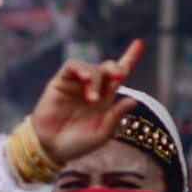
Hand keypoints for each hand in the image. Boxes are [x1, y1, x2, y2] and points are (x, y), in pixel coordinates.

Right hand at [28, 39, 144, 165]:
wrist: (51, 148)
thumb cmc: (78, 143)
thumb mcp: (101, 134)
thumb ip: (115, 117)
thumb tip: (133, 99)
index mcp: (107, 99)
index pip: (120, 75)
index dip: (130, 58)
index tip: (139, 43)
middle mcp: (94, 88)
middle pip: (108, 68)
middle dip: (115, 69)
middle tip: (118, 77)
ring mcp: (77, 84)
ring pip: (92, 68)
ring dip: (96, 79)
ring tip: (91, 99)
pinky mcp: (61, 82)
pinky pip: (72, 66)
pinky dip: (81, 69)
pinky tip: (86, 80)